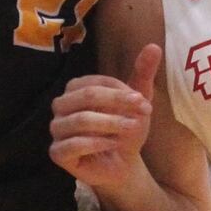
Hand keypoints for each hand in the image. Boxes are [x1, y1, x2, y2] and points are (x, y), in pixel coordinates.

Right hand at [50, 44, 160, 191]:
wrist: (122, 165)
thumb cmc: (125, 130)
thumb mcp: (138, 101)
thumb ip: (143, 74)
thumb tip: (154, 46)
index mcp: (76, 89)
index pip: (96, 82)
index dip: (121, 91)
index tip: (144, 103)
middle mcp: (61, 106)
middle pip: (86, 97)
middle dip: (117, 105)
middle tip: (142, 113)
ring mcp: (56, 129)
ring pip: (79, 120)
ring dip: (111, 124)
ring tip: (131, 129)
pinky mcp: (57, 153)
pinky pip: (72, 145)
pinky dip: (97, 143)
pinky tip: (114, 145)